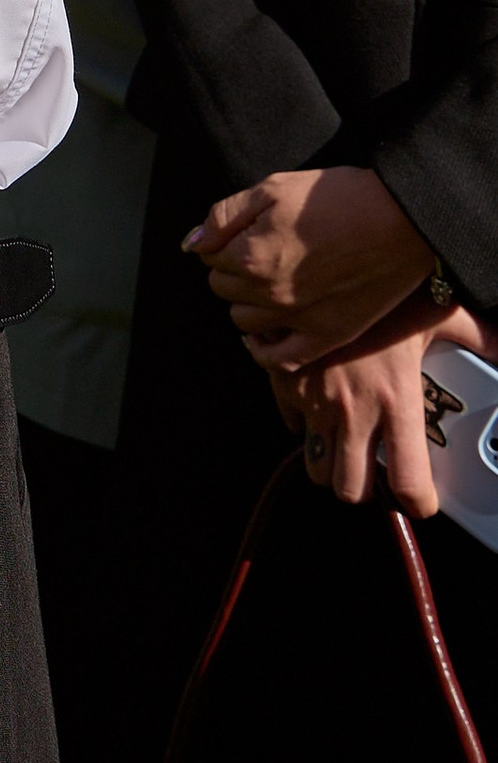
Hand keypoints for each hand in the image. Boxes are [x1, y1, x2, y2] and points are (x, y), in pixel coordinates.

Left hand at [188, 164, 433, 369]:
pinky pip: (278, 360)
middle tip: (264, 252)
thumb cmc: (337, 196)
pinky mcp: (328, 337)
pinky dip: (265, 349)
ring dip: (249, 304)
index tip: (247, 231)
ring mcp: (299, 320)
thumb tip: (193, 244)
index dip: (225, 241)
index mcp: (251, 256)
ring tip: (273, 283)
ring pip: (244, 323)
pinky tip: (271, 330)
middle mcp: (269, 294)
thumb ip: (224, 216)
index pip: (210, 257)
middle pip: (223, 289)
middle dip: (234, 271)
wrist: (401, 217)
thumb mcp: (273, 188)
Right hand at [281, 295, 491, 519]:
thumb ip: (478, 338)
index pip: (407, 481)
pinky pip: (291, 425)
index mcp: (397, 402)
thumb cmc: (388, 290)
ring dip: (332, 463)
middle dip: (364, 489)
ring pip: (317, 467)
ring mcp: (314, 400)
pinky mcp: (285, 384)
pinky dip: (304, 425)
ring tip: (348, 445)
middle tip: (376, 470)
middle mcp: (354, 411)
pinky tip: (320, 406)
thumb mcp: (440, 315)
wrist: (323, 260)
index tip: (420, 501)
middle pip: (351, 489)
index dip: (417, 503)